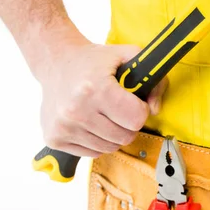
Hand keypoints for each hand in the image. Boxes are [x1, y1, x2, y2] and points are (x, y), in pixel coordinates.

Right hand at [38, 43, 167, 156]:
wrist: (56, 62)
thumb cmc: (93, 61)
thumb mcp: (128, 57)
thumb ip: (153, 80)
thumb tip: (155, 109)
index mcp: (96, 88)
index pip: (136, 119)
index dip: (140, 110)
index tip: (133, 101)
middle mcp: (77, 110)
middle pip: (125, 137)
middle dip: (128, 124)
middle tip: (120, 108)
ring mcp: (64, 126)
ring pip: (109, 148)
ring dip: (113, 134)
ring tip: (104, 113)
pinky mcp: (54, 138)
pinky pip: (92, 152)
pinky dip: (97, 141)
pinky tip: (90, 121)